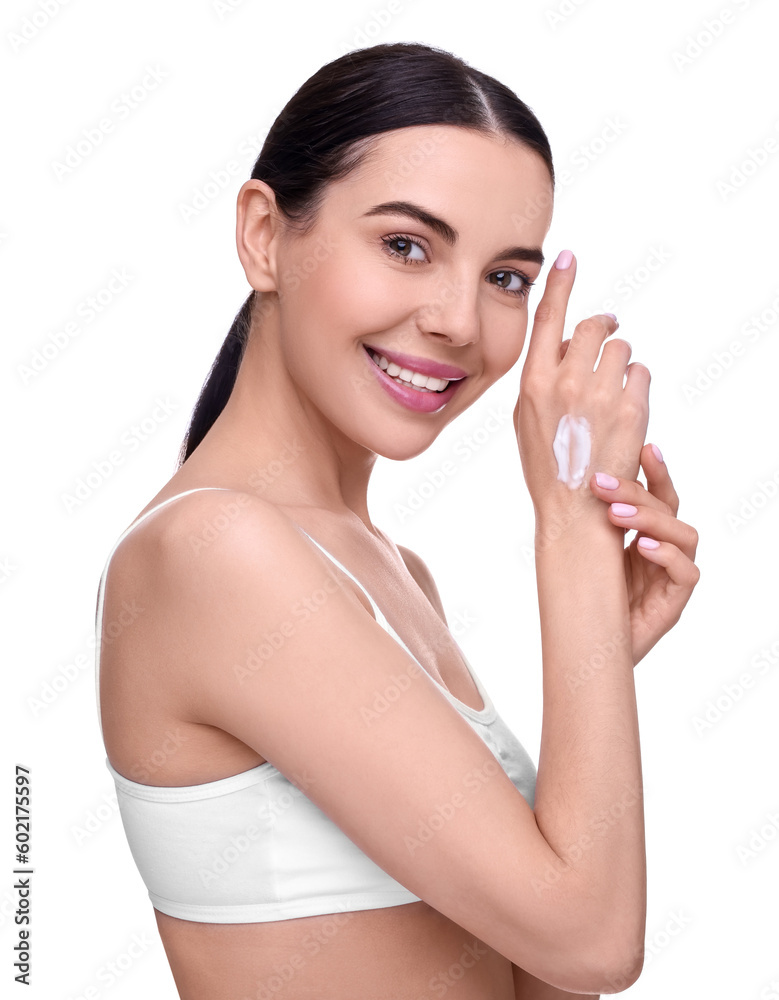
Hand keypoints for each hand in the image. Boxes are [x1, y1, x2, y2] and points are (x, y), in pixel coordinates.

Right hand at [514, 250, 649, 514]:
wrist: (574, 509)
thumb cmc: (546, 465)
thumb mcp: (525, 418)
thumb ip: (541, 377)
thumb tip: (564, 345)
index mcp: (534, 381)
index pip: (549, 317)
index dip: (560, 282)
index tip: (567, 257)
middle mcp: (567, 381)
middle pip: (595, 326)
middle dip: (604, 328)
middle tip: (608, 333)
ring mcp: (601, 394)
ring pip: (622, 348)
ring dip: (619, 361)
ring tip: (611, 389)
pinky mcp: (632, 409)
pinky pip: (641, 372)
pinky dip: (636, 383)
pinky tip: (624, 405)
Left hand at [588, 443, 699, 664]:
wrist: (586, 647)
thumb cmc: (584, 596)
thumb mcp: (582, 550)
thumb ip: (585, 520)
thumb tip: (562, 475)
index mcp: (645, 533)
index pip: (660, 494)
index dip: (657, 470)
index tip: (644, 447)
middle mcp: (663, 549)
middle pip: (668, 508)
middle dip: (637, 492)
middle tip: (603, 485)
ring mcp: (671, 575)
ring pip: (683, 534)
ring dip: (651, 519)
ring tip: (617, 516)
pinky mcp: (674, 602)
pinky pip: (686, 572)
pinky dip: (666, 556)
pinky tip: (641, 547)